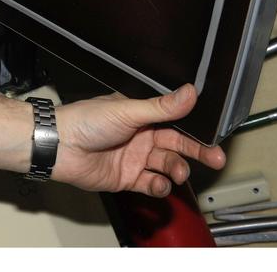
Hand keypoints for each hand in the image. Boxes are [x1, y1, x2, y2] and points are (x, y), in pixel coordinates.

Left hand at [52, 84, 226, 196]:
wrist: (60, 146)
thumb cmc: (85, 120)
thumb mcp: (128, 111)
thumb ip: (162, 107)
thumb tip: (190, 91)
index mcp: (141, 115)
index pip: (176, 122)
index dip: (196, 131)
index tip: (215, 139)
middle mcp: (140, 135)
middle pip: (177, 145)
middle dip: (197, 153)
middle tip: (216, 159)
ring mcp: (134, 157)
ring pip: (167, 166)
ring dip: (176, 170)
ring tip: (177, 172)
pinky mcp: (127, 178)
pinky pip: (151, 184)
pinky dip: (159, 186)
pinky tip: (159, 184)